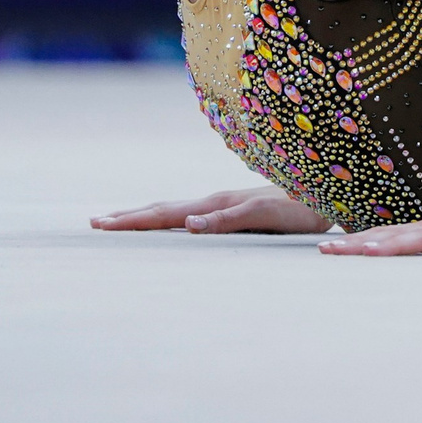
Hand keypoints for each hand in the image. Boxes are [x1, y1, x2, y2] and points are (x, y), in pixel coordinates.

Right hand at [91, 185, 328, 234]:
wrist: (326, 197)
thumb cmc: (299, 212)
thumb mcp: (263, 217)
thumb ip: (227, 219)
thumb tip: (187, 224)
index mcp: (215, 204)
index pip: (165, 214)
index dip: (132, 220)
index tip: (101, 224)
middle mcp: (215, 202)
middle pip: (163, 208)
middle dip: (129, 216)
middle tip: (95, 223)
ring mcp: (223, 205)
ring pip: (175, 210)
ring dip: (145, 216)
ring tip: (120, 221)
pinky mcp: (234, 210)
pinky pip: (190, 216)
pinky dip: (168, 220)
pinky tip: (168, 226)